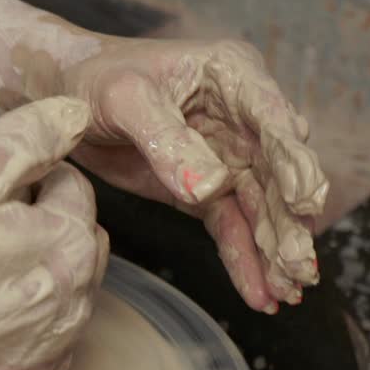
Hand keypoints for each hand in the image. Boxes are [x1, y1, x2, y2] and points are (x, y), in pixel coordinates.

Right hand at [0, 97, 107, 369]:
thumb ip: (25, 137)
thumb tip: (74, 113)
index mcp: (68, 245)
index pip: (71, 185)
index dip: (28, 173)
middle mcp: (74, 306)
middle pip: (73, 242)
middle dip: (40, 224)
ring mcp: (47, 355)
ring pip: (57, 295)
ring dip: (28, 275)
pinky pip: (33, 345)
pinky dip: (11, 326)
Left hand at [60, 37, 327, 312]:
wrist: (65, 95)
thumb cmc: (95, 78)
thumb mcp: (124, 99)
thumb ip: (166, 139)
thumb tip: (210, 187)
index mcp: (233, 75)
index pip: (274, 121)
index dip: (293, 162)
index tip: (304, 202)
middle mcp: (242, 116)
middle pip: (277, 173)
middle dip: (290, 222)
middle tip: (298, 268)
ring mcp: (228, 156)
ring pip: (260, 208)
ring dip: (274, 251)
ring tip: (286, 292)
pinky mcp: (206, 190)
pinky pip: (232, 227)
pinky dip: (245, 259)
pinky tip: (260, 294)